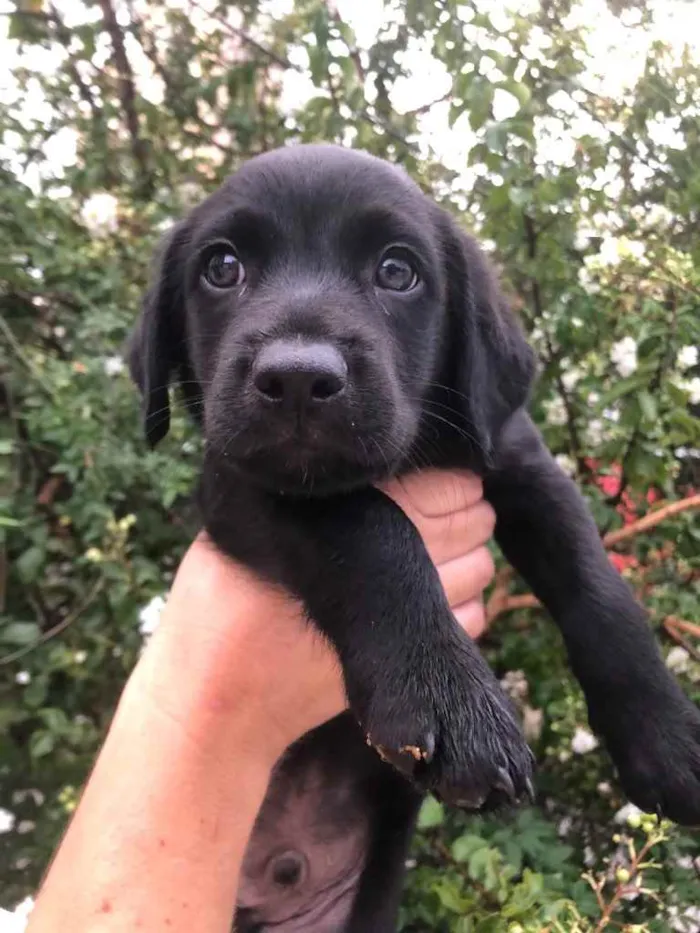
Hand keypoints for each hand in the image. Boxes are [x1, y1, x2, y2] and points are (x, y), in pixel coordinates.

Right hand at [142, 470, 495, 761]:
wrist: (220, 693)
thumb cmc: (224, 597)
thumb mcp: (256, 523)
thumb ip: (318, 495)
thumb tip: (375, 468)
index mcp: (361, 518)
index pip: (445, 485)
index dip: (454, 480)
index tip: (445, 480)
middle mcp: (398, 561)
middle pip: (474, 524)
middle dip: (469, 514)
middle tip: (449, 511)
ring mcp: (411, 614)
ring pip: (481, 569)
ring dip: (472, 556)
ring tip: (446, 550)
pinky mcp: (412, 656)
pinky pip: (471, 618)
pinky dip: (465, 603)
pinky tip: (437, 597)